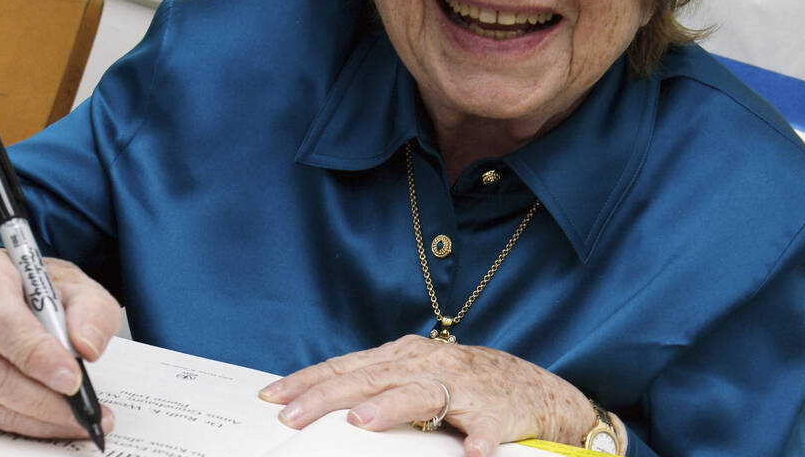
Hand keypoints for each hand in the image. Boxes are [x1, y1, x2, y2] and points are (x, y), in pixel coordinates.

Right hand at [0, 246, 119, 438]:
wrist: (2, 287)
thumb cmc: (33, 284)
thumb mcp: (73, 282)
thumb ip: (90, 309)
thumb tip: (87, 348)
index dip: (34, 354)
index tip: (71, 379)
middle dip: (38, 397)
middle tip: (79, 411)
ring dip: (29, 417)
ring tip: (72, 421)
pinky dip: (13, 423)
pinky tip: (45, 422)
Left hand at [258, 334, 593, 456]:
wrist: (532, 389)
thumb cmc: (465, 384)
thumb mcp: (415, 376)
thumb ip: (375, 385)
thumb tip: (321, 403)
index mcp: (403, 357)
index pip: (346, 367)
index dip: (308, 381)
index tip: (271, 397)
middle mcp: (427, 365)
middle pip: (369, 379)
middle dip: (327, 396)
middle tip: (292, 414)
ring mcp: (461, 387)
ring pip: (420, 394)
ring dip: (391, 408)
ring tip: (361, 422)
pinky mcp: (494, 412)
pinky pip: (484, 427)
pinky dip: (478, 438)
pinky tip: (473, 452)